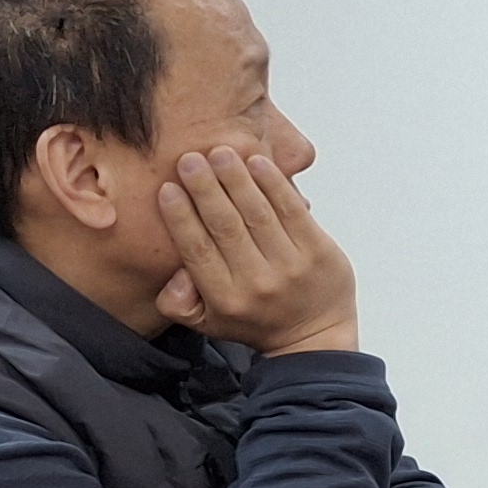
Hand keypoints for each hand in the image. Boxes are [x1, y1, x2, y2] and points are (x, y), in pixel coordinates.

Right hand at [155, 149, 358, 355]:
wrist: (316, 335)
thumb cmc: (255, 320)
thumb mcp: (207, 323)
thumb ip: (177, 303)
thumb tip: (174, 273)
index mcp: (226, 299)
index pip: (197, 250)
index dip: (180, 217)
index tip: (167, 187)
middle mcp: (258, 283)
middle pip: (226, 226)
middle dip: (205, 189)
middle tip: (189, 158)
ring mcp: (292, 266)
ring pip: (258, 214)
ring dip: (237, 179)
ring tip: (220, 152)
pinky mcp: (321, 252)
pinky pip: (293, 211)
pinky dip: (275, 185)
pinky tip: (258, 163)